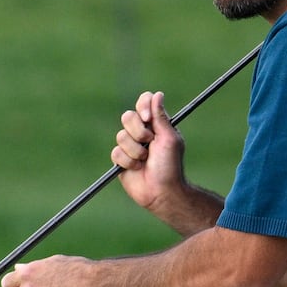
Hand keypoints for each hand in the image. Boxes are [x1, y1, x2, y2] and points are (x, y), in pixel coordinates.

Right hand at [111, 91, 185, 212]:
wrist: (161, 191)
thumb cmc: (170, 166)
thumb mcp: (169, 139)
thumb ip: (161, 117)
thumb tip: (158, 94)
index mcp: (156, 124)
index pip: (144, 102)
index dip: (142, 106)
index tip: (147, 118)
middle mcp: (142, 132)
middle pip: (128, 116)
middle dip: (138, 132)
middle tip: (149, 144)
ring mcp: (130, 145)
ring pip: (121, 136)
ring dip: (135, 151)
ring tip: (145, 161)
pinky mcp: (120, 159)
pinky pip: (116, 152)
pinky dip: (128, 162)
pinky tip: (137, 168)